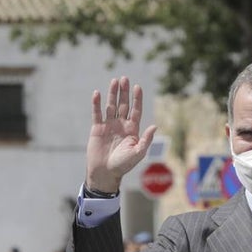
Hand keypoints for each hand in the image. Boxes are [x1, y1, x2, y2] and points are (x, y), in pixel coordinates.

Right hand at [85, 76, 156, 191]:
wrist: (105, 172)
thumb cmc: (123, 165)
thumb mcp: (138, 153)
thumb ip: (146, 140)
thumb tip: (154, 126)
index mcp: (132, 129)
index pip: (135, 110)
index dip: (137, 99)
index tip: (137, 87)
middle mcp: (121, 125)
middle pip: (123, 104)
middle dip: (124, 92)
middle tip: (125, 78)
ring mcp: (109, 125)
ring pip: (111, 106)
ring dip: (112, 94)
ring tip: (114, 81)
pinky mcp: (97, 128)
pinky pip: (97, 113)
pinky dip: (97, 104)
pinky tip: (97, 93)